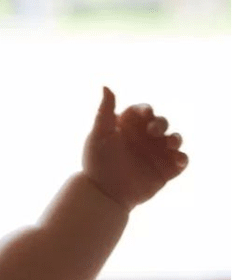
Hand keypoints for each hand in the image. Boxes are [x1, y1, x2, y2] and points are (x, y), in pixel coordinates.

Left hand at [83, 87, 187, 210]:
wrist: (104, 193)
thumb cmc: (97, 162)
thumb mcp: (99, 135)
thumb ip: (104, 111)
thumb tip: (105, 86)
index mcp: (128, 126)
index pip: (142, 112)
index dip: (146, 111)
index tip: (146, 115)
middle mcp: (144, 138)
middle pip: (161, 123)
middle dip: (161, 123)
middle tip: (154, 131)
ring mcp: (156, 153)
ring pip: (175, 139)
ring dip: (176, 139)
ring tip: (170, 144)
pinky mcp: (166, 170)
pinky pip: (181, 161)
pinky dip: (182, 159)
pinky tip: (177, 160)